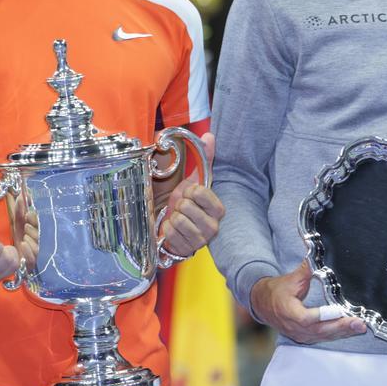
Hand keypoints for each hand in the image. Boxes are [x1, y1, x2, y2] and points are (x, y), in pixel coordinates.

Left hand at [13, 202, 39, 267]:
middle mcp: (39, 242)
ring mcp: (37, 253)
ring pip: (38, 246)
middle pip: (41, 235)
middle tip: (26, 224)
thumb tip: (21, 195)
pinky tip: (23, 245)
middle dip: (34, 229)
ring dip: (32, 239)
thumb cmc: (18, 238)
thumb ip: (19, 210)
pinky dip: (29, 251)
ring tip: (25, 236)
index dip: (35, 219)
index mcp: (37, 230)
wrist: (10, 258)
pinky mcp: (32, 264)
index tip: (28, 214)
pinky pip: (33, 258)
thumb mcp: (17, 223)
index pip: (40, 223)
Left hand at [158, 132, 224, 257]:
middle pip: (185, 205)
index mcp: (218, 208)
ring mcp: (202, 240)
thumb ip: (205, 159)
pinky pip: (170, 232)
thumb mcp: (194, 182)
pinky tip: (173, 230)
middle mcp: (214, 226)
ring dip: (173, 217)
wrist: (175, 227)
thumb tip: (209, 135)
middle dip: (179, 204)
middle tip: (182, 208)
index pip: (198, 192)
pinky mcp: (188, 250)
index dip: (189, 191)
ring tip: (178, 218)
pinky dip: (167, 229)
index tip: (190, 195)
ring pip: (178, 219)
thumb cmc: (186, 204)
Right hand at [250, 262, 367, 343]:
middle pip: (320, 330)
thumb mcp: (290, 279)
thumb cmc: (277, 291)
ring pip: (323, 336)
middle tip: (359, 324)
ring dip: (342, 332)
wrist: (263, 304)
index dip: (324, 316)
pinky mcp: (305, 337)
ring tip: (359, 327)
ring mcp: (300, 335)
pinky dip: (337, 334)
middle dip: (341, 326)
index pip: (307, 318)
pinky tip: (350, 330)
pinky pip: (323, 337)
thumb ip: (305, 271)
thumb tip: (316, 258)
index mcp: (289, 312)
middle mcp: (295, 327)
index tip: (340, 312)